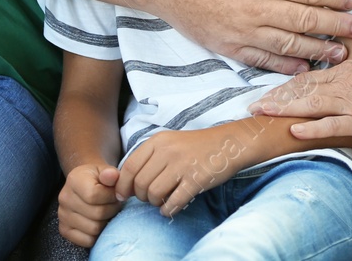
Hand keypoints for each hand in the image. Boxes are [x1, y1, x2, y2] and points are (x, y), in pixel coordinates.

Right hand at [57, 163, 121, 247]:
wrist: (84, 183)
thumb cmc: (98, 178)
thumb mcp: (105, 171)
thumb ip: (111, 173)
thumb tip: (113, 176)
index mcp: (74, 180)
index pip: (94, 195)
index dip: (111, 197)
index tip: (116, 194)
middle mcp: (64, 198)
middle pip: (96, 214)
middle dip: (111, 210)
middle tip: (114, 204)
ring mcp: (62, 215)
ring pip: (94, 229)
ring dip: (106, 222)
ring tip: (107, 212)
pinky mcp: (64, 230)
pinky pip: (87, 240)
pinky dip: (97, 235)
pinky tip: (98, 222)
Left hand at [115, 129, 246, 216]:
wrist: (228, 144)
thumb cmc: (195, 146)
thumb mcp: (169, 142)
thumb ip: (148, 157)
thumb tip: (126, 183)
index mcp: (158, 141)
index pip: (129, 166)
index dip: (123, 185)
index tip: (124, 195)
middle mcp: (167, 151)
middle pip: (140, 183)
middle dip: (141, 196)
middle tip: (149, 197)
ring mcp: (182, 165)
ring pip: (154, 194)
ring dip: (154, 203)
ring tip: (161, 200)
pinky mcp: (196, 179)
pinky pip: (173, 202)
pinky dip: (168, 210)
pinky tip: (170, 208)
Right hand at [156, 0, 351, 74]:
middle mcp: (258, 7)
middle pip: (307, 20)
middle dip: (337, 26)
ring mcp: (244, 31)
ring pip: (290, 44)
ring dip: (318, 49)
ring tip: (340, 53)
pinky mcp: (230, 47)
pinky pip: (264, 60)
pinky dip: (286, 66)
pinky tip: (304, 67)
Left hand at [248, 58, 351, 142]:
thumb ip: (351, 74)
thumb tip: (336, 76)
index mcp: (346, 71)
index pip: (307, 77)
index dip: (284, 86)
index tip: (266, 93)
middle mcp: (344, 83)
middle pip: (302, 89)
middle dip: (276, 97)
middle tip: (252, 106)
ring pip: (311, 103)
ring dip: (284, 109)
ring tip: (263, 114)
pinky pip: (332, 123)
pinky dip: (312, 126)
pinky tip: (295, 129)